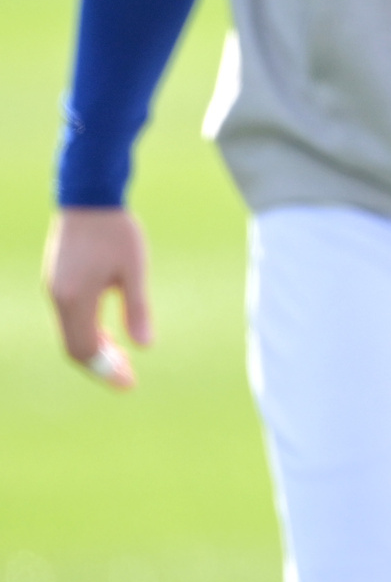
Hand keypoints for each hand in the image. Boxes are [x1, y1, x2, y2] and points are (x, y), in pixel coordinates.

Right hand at [43, 208, 151, 389]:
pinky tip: (108, 332)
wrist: (88, 197)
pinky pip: (69, 318)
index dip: (105, 371)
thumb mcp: (133, 270)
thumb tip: (145, 346)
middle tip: (127, 377)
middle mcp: (59, 298)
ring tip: (122, 358)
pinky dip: (87, 331)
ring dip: (94, 348)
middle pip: (74, 346)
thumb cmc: (115, 231)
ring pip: (69, 333)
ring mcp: (54, 289)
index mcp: (75, 299)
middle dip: (100, 365)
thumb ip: (137, 309)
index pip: (84, 350)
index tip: (129, 384)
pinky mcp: (57, 280)